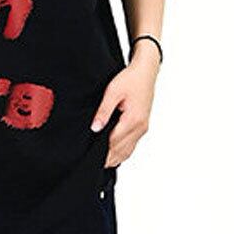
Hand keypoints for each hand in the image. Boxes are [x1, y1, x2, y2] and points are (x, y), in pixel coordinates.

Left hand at [90, 45, 159, 167]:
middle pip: (120, 151)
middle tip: (89, 162)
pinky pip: (131, 146)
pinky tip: (111, 154)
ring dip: (114, 157)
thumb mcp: (112, 92)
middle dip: (106, 158)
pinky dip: (121, 152)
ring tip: (98, 161)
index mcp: (133, 120)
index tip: (88, 157)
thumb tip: (95, 128)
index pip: (113, 144)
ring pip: (127, 152)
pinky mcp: (143, 127)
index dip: (100, 152)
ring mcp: (143, 129)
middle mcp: (140, 128)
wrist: (146, 72)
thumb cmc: (130, 79)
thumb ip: (104, 111)